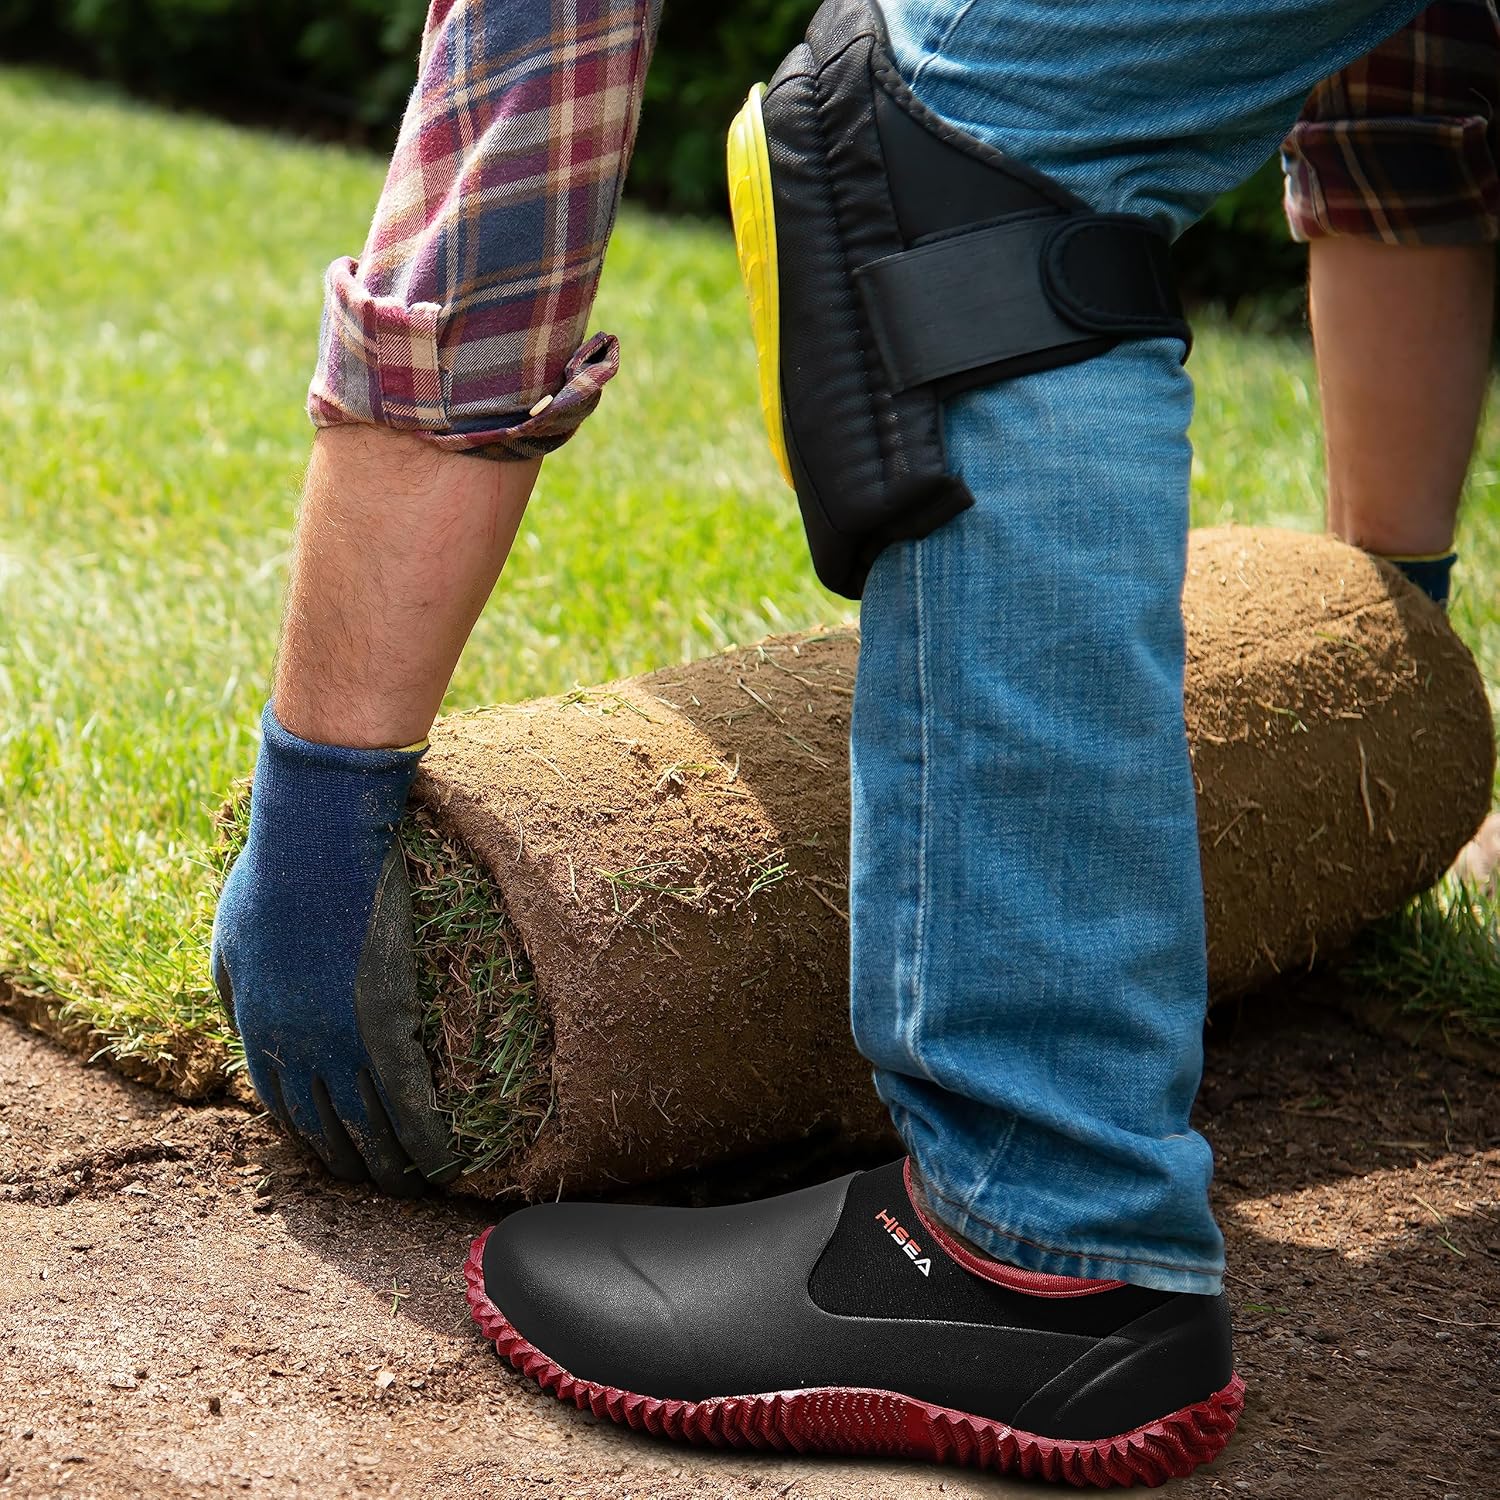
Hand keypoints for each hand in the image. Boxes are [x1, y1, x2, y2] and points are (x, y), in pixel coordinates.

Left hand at [212, 840, 458, 1196]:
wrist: (314, 843)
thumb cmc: (271, 874)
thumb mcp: (229, 935)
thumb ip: (234, 983)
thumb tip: (239, 1013)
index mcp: (256, 1026)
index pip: (279, 1103)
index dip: (304, 1136)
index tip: (325, 1155)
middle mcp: (297, 1046)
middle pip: (321, 1126)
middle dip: (344, 1164)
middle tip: (370, 1188)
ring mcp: (342, 1039)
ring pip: (366, 1125)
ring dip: (387, 1168)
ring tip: (409, 1193)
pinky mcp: (387, 1024)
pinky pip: (408, 1099)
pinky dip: (424, 1139)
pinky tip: (441, 1164)